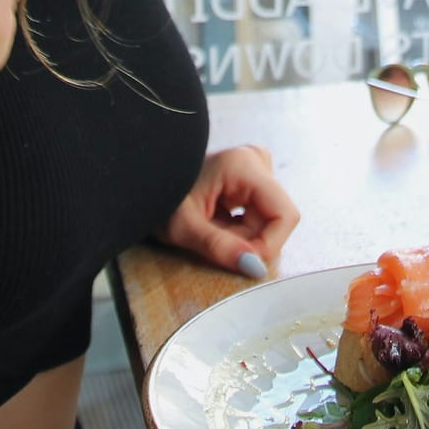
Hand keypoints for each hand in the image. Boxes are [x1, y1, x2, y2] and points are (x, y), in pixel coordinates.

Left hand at [159, 145, 299, 278]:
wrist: (143, 180)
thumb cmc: (158, 197)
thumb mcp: (183, 228)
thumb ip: (219, 247)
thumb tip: (255, 268)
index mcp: (245, 165)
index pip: (285, 215)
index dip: (269, 245)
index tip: (241, 260)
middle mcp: (256, 161)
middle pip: (275, 219)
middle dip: (249, 241)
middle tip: (213, 239)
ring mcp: (255, 168)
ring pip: (267, 220)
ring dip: (242, 237)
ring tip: (211, 229)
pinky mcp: (250, 179)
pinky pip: (259, 215)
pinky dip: (239, 229)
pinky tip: (216, 223)